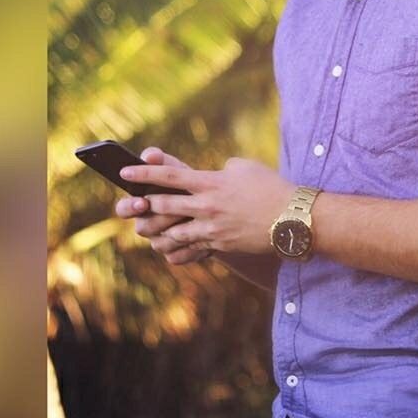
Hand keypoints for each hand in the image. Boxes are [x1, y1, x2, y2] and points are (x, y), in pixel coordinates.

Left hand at [118, 156, 294, 261]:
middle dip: (143, 205)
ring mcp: (213, 229)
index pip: (169, 176)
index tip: (124, 172)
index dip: (143, 173)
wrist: (293, 218)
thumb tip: (214, 174)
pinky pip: (191, 250)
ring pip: (173, 232)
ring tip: (150, 228)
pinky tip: (170, 248)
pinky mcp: (221, 245)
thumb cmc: (271, 187)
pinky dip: (177, 249)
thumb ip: (223, 169)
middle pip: (164, 206)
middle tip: (132, 204)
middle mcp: (207, 206)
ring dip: (158, 230)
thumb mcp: (245, 167)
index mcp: (211, 182)